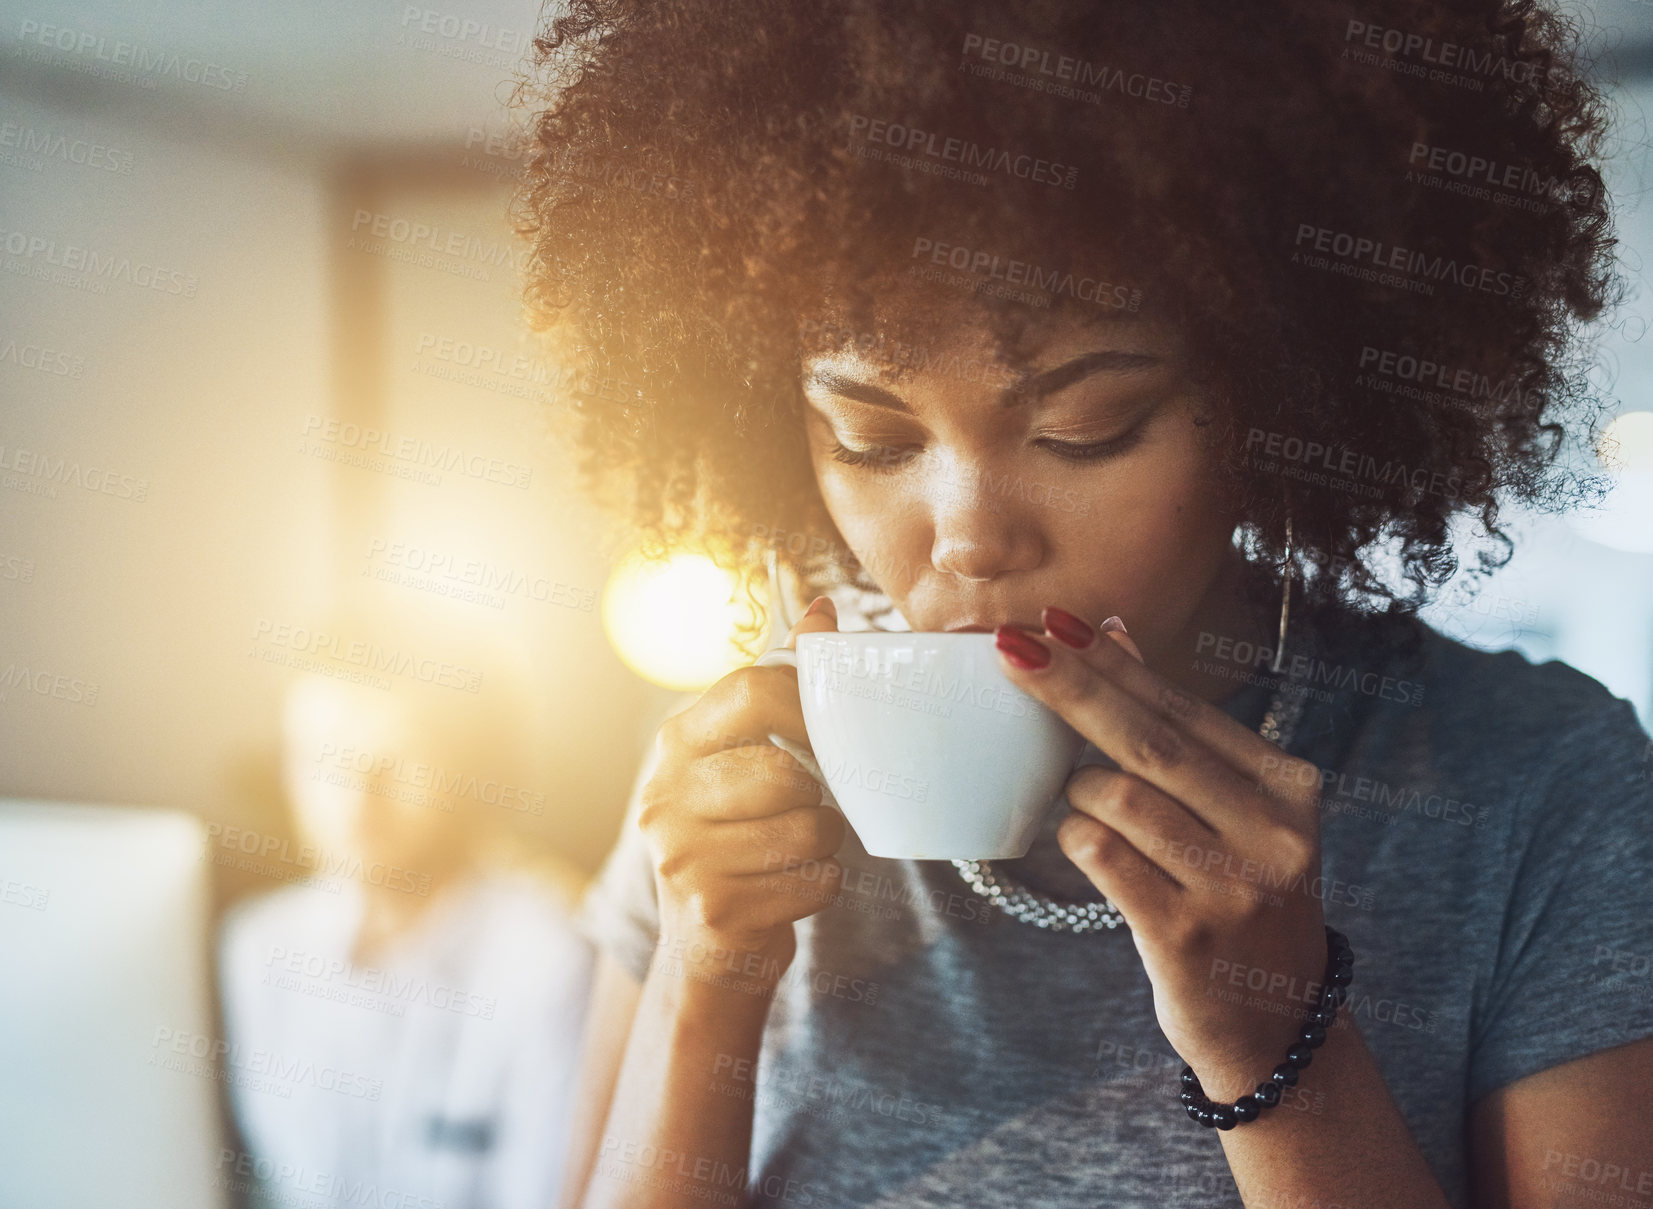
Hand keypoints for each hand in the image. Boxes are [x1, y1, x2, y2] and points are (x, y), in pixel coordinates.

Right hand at [638, 595, 846, 982]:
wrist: (707, 948)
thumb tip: (824, 610)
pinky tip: (791, 890)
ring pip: (808, 830)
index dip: (807, 704)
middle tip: (803, 810)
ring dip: (824, 844)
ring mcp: (681, 856)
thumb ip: (782, 686)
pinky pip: (815, 883)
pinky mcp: (713, 910)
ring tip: (797, 849)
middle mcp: (665, 794)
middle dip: (816, 796)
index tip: (826, 733)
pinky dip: (823, 888)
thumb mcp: (744, 757)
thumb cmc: (738, 836)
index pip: (753, 688)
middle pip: (787, 770)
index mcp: (677, 741)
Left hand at [994, 608, 1328, 1101]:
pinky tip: (1086, 843)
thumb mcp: (1232, 810)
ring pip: (1115, 798)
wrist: (1277, 1023)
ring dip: (1078, 791)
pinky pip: (1100, 856)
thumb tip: (1112, 635)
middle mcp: (1271, 832)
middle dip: (1071, 688)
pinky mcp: (1186, 934)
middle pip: (1147, 741)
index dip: (1112, 663)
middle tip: (1010, 648)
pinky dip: (1076, 837)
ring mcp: (1233, 887)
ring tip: (1087, 807)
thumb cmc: (1235, 894)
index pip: (1182, 708)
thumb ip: (1177, 730)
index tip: (1053, 623)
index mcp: (1287, 786)